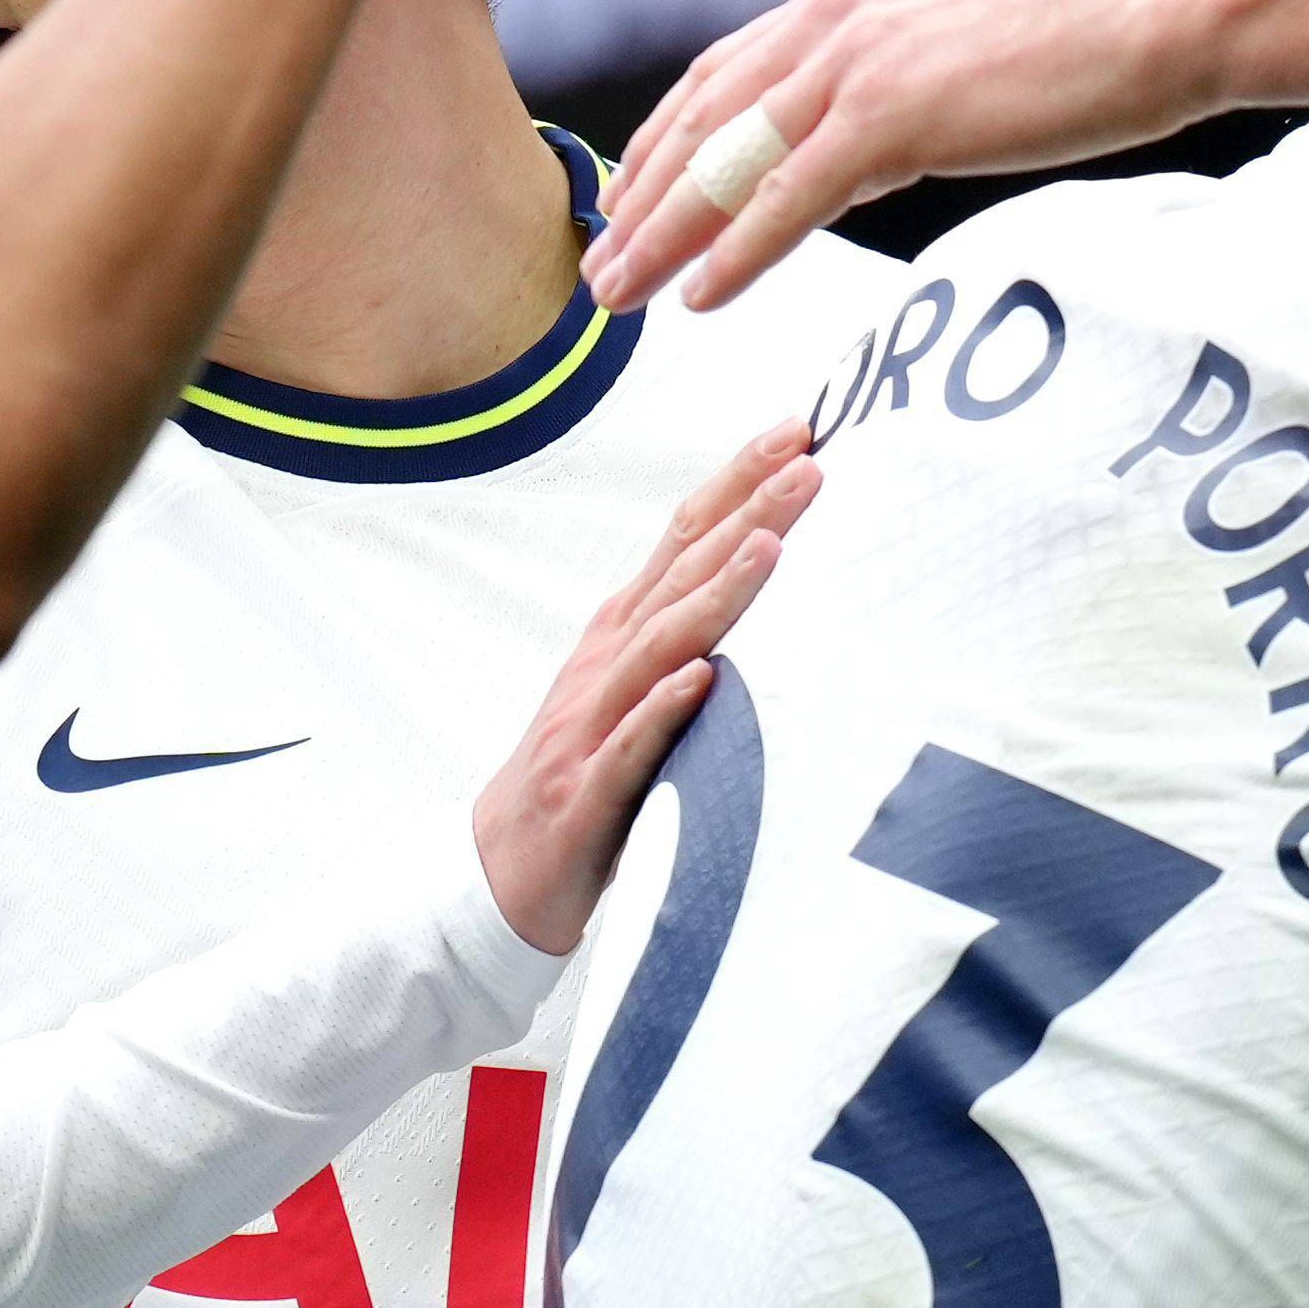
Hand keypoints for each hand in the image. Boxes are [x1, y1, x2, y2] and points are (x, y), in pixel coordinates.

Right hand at [474, 421, 814, 952]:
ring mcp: (590, 729)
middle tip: (809, 462)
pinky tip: (702, 680)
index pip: (683, 540)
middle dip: (745, 515)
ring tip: (770, 546)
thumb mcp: (634, 690)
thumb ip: (688, 634)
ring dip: (714, 596)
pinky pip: (628, 749)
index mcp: (622, 636)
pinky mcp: (585, 796)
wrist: (498, 876)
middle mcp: (605, 666)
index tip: (796, 431)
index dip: (736, 483)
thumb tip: (767, 567)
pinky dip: (662, 711)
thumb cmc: (585, 777)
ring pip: (659, 649)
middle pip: (679, 576)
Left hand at [585, 0, 1250, 313]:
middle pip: (705, 117)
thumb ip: (906, 80)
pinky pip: (789, 197)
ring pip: (727, 159)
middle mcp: (838, 16)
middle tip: (595, 263)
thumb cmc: (1103, 29)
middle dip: (641, 195)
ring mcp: (863, 63)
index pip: (726, 71)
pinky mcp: (897, 115)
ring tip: (619, 294)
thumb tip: (875, 142)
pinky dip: (734, 250)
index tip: (628, 195)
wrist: (1176, 6)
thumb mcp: (973, 39)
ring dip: (663, 233)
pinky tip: (700, 298)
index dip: (665, 140)